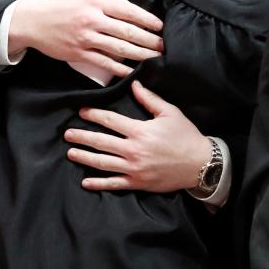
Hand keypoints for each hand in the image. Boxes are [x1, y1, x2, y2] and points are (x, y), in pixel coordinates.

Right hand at [8, 0, 162, 77]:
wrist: (33, 22)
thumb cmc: (58, 6)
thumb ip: (102, 2)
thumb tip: (124, 9)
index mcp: (96, 3)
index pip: (128, 11)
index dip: (147, 19)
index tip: (160, 26)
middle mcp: (93, 20)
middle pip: (128, 31)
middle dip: (149, 40)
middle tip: (163, 46)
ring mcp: (86, 38)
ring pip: (119, 48)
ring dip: (140, 55)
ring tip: (154, 58)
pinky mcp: (79, 53)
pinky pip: (104, 63)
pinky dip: (120, 68)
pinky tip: (131, 71)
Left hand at [65, 81, 208, 192]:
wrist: (201, 164)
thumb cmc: (186, 136)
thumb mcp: (170, 112)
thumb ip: (149, 99)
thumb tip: (134, 85)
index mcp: (140, 131)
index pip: (110, 120)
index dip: (94, 115)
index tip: (82, 112)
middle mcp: (133, 150)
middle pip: (101, 142)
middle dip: (82, 137)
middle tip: (67, 134)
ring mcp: (134, 169)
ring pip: (102, 163)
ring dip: (84, 157)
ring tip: (71, 153)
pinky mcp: (138, 183)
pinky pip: (114, 184)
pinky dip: (98, 183)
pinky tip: (85, 181)